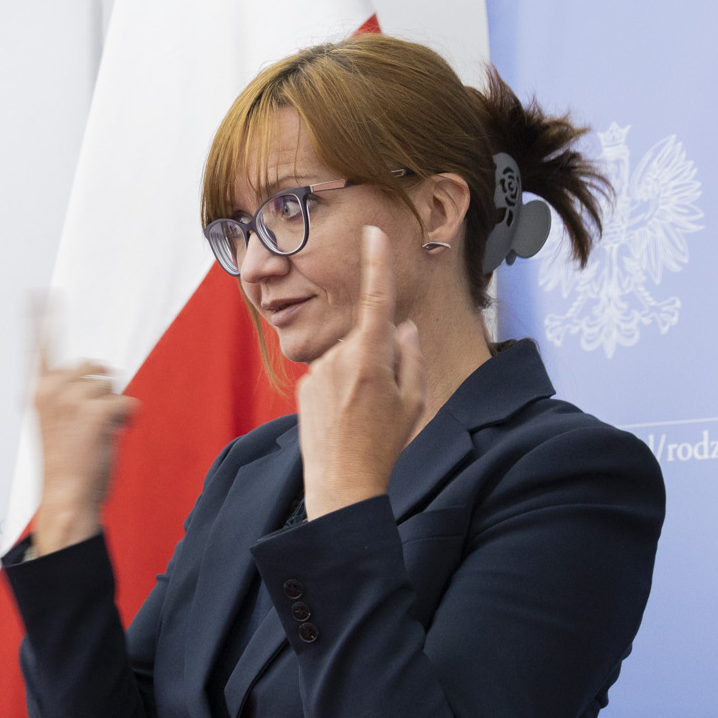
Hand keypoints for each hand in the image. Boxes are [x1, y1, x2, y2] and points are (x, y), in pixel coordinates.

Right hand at [30, 335, 139, 555]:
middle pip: (91, 367)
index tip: (40, 293)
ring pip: (110, 386)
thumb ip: (67, 397)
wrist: (67, 499)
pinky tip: (112, 437)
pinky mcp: (94, 413)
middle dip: (100, 389)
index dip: (41, 319)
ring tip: (97, 435)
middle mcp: (50, 391)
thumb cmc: (66, 466)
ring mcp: (71, 400)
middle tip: (91, 422)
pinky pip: (127, 403)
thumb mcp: (56, 424)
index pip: (39, 348)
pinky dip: (127, 421)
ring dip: (112, 409)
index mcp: (37, 393)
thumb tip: (99, 374)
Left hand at [296, 226, 425, 518]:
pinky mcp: (303, 389)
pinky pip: (331, 378)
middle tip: (388, 401)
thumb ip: (411, 355)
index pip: (377, 299)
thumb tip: (403, 328)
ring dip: (360, 378)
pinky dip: (342, 392)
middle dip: (381, 358)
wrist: (342, 484)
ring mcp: (317, 373)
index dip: (376, 263)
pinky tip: (345, 420)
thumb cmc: (385, 444)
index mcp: (370, 356)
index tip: (372, 233)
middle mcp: (338, 358)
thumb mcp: (413, 399)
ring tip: (364, 417)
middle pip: (368, 340)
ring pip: (348, 360)